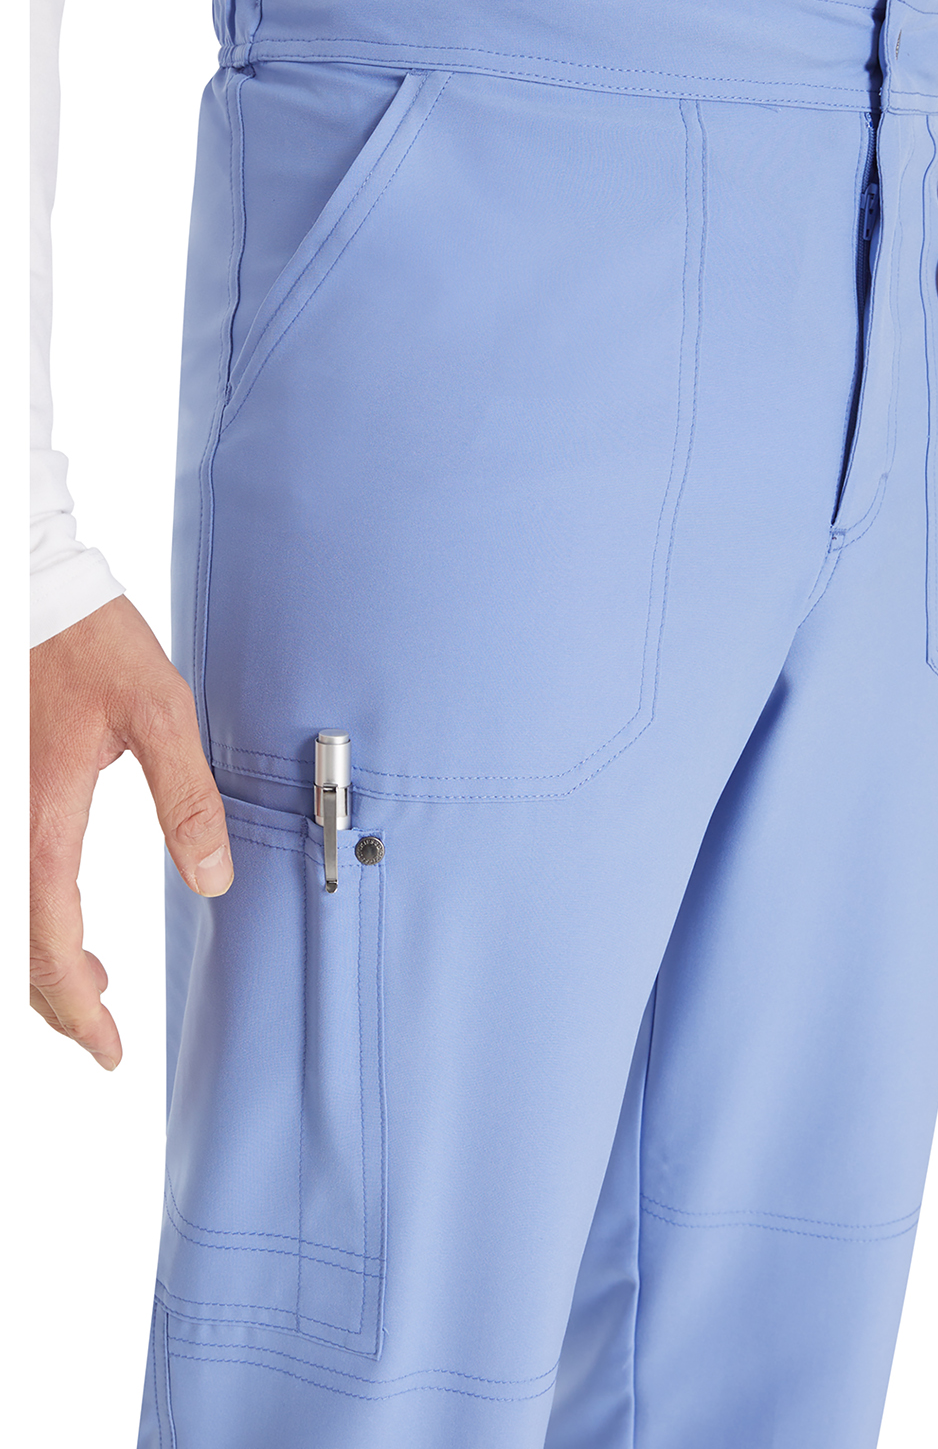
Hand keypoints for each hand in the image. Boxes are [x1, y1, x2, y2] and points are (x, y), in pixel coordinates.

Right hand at [29, 595, 233, 1068]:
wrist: (32, 591)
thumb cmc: (92, 645)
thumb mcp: (160, 711)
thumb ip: (188, 796)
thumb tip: (213, 878)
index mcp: (40, 824)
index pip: (49, 949)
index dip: (78, 1011)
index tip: (110, 1050)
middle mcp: (5, 832)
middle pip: (14, 952)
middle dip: (57, 1002)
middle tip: (104, 1032)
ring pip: (4, 922)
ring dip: (38, 962)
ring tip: (91, 983)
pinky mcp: (0, 799)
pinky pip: (5, 884)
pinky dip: (25, 919)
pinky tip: (58, 919)